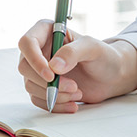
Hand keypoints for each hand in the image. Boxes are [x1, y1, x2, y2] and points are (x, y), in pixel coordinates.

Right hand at [17, 21, 136, 112]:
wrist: (111, 76)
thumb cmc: (104, 56)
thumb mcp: (93, 48)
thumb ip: (73, 52)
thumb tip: (53, 66)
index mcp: (47, 32)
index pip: (27, 43)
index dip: (35, 60)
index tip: (51, 75)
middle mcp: (39, 50)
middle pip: (25, 67)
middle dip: (48, 82)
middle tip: (73, 86)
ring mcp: (39, 69)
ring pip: (31, 85)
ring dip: (55, 94)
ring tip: (78, 93)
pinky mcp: (42, 86)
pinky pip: (38, 99)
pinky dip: (55, 104)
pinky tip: (73, 104)